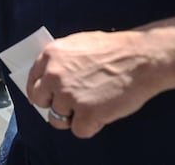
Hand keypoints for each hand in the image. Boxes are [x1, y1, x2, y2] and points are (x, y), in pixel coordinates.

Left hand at [25, 30, 163, 137]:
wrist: (141, 58)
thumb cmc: (115, 50)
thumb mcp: (78, 44)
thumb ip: (60, 61)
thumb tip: (49, 78)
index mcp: (50, 56)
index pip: (33, 81)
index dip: (41, 92)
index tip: (47, 99)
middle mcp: (54, 75)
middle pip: (41, 101)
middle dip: (55, 105)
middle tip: (74, 104)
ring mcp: (68, 95)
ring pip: (57, 119)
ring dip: (74, 117)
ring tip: (94, 105)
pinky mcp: (85, 113)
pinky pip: (79, 130)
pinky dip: (92, 126)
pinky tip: (103, 112)